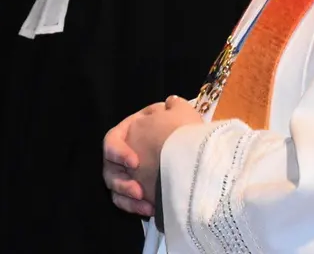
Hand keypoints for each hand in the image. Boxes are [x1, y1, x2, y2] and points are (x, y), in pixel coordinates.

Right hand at [122, 97, 202, 211]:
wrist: (202, 162)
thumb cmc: (188, 138)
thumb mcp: (185, 115)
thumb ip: (174, 106)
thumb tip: (171, 102)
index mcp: (134, 132)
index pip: (112, 140)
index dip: (118, 151)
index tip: (134, 163)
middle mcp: (129, 153)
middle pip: (111, 167)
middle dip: (122, 181)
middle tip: (138, 190)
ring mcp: (133, 174)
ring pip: (116, 187)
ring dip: (128, 196)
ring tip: (146, 204)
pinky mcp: (139, 194)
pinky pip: (126, 202)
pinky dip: (134, 207)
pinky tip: (150, 210)